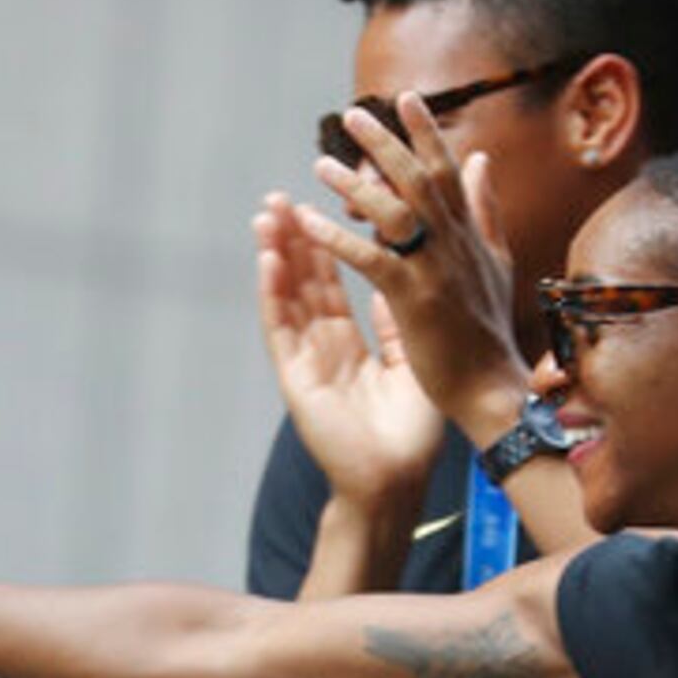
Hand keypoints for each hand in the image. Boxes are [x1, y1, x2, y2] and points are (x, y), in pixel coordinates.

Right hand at [256, 196, 444, 508]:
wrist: (397, 480)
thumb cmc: (411, 434)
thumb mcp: (409, 362)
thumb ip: (396, 321)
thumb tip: (397, 279)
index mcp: (351, 344)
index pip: (331, 284)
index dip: (322, 247)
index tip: (318, 208)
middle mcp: (323, 348)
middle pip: (302, 283)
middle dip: (291, 240)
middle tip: (278, 196)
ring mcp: (305, 360)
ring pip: (286, 297)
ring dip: (276, 255)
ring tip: (266, 213)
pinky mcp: (295, 377)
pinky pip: (280, 327)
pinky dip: (273, 292)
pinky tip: (269, 259)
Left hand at [304, 97, 531, 436]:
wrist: (493, 388)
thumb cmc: (489, 331)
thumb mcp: (496, 261)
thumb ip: (486, 208)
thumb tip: (481, 158)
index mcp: (471, 234)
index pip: (447, 171)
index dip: (425, 133)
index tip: (405, 98)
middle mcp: (455, 244)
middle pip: (417, 180)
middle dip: (385, 144)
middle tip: (353, 116)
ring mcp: (434, 270)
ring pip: (392, 214)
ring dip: (354, 187)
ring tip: (320, 166)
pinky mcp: (413, 300)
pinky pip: (369, 260)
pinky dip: (338, 238)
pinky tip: (308, 221)